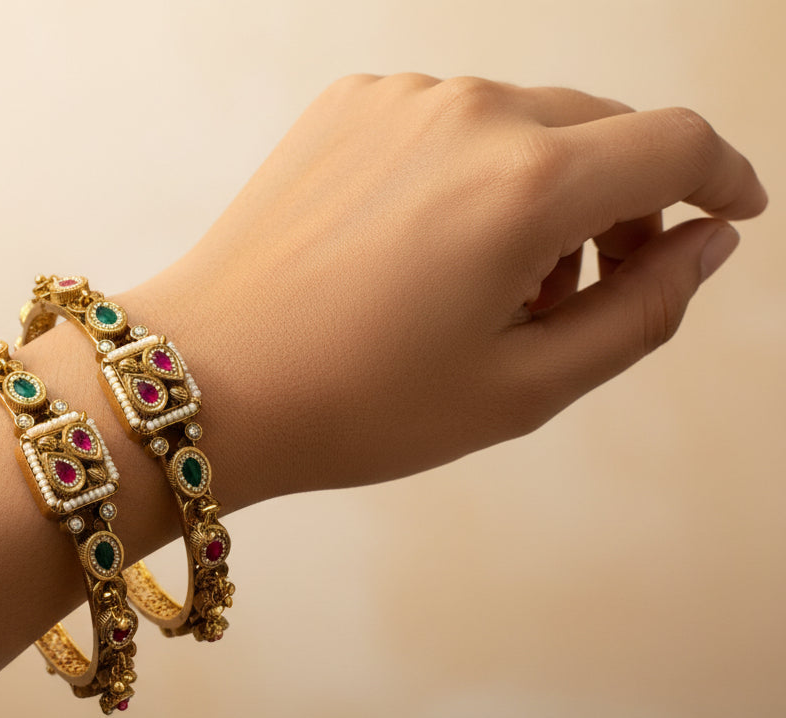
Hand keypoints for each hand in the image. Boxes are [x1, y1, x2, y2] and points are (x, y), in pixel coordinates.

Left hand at [124, 73, 767, 501]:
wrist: (206, 381)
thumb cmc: (356, 403)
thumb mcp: (523, 387)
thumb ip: (642, 311)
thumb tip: (706, 245)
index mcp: (526, 182)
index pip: (675, 144)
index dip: (721, 180)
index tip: (726, 215)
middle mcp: (468, 113)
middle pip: (603, 130)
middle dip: (627, 203)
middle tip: (588, 290)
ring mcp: (399, 99)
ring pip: (526, 121)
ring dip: (546, 188)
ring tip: (496, 287)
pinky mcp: (346, 105)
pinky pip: (450, 120)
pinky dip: (473, 169)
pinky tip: (430, 247)